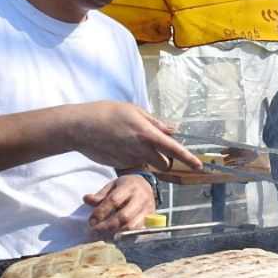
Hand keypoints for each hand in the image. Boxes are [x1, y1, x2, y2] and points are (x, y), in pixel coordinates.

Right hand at [67, 102, 202, 171]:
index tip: (198, 166)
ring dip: (146, 158)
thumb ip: (155, 122)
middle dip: (163, 158)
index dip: (188, 158)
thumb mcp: (133, 110)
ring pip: (147, 164)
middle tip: (153, 145)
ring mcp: (130, 159)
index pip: (173, 149)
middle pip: (163, 163)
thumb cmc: (106, 113)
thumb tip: (173, 129)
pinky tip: (118, 146)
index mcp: (147, 133)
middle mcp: (141, 149)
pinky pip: (133, 165)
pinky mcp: (120, 165)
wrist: (79, 127)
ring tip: (130, 142)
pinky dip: (131, 158)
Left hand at [84, 175, 154, 237]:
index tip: (91, 221)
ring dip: (115, 233)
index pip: (114, 201)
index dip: (101, 212)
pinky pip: (137, 231)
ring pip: (132, 226)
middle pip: (123, 216)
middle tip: (94, 232)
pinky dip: (125, 236)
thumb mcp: (113, 185)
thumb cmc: (126, 186)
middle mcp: (140, 198)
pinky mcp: (150, 219)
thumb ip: (101, 194)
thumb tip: (86, 199)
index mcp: (129, 186)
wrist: (146, 185)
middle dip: (107, 226)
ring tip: (103, 236)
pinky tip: (115, 237)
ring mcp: (148, 209)